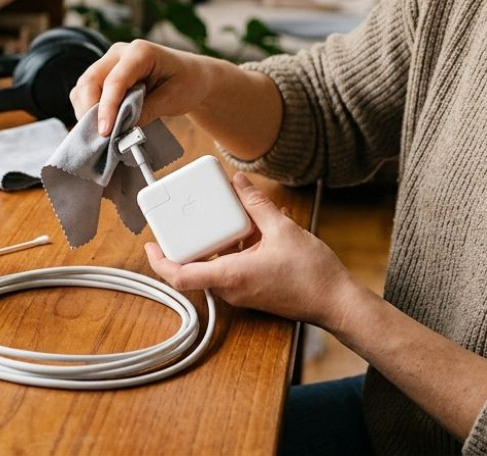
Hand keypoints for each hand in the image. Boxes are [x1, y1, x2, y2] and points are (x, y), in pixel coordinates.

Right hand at [69, 40, 219, 135]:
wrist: (192, 76)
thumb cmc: (187, 82)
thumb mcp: (173, 98)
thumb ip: (147, 111)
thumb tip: (123, 130)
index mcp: (140, 52)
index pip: (115, 81)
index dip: (107, 108)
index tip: (105, 132)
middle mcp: (119, 53)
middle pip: (90, 81)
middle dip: (90, 111)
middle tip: (100, 138)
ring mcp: (109, 62)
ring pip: (83, 87)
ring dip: (87, 112)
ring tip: (101, 134)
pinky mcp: (104, 75)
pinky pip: (85, 92)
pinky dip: (88, 110)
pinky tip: (100, 125)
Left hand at [145, 173, 357, 326]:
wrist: (336, 302)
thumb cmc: (312, 275)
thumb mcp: (282, 230)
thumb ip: (256, 205)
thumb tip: (238, 184)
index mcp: (230, 276)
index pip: (179, 276)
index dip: (159, 260)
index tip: (150, 243)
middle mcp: (231, 288)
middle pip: (195, 266)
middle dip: (190, 240)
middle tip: (188, 216)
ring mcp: (241, 292)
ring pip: (216, 264)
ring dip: (219, 241)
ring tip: (229, 214)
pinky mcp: (252, 290)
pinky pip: (233, 267)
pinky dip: (237, 247)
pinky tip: (256, 227)